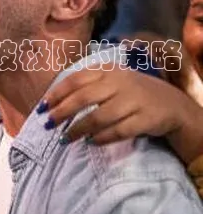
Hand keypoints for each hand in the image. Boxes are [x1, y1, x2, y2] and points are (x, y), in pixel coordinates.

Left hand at [40, 63, 202, 161]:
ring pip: (99, 117)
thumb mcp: (111, 81)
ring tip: (64, 139)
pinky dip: (101, 138)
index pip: (76, 80)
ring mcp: (134, 101)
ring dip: (78, 129)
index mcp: (108, 71)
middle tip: (48, 124)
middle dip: (62, 112)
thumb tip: (52, 103)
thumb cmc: (130, 93)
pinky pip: (119, 131)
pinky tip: (90, 142)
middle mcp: (120, 83)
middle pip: (83, 98)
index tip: (42, 107)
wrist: (172, 104)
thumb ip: (86, 86)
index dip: (56, 94)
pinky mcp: (146, 119)